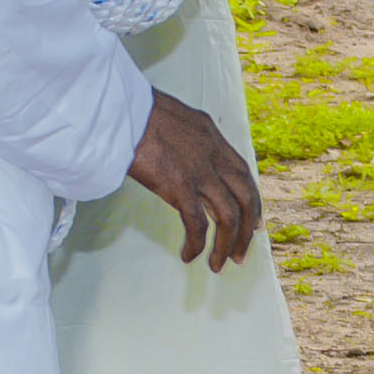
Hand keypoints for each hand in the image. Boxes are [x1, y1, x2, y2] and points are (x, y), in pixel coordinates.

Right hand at [128, 89, 262, 271]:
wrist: (119, 108)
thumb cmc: (134, 111)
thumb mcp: (173, 120)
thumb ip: (186, 141)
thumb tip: (181, 157)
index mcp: (212, 137)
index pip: (243, 173)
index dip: (252, 201)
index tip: (254, 223)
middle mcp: (212, 154)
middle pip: (245, 198)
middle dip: (247, 230)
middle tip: (242, 253)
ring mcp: (198, 171)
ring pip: (228, 216)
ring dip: (227, 244)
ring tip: (219, 264)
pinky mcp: (179, 185)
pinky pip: (196, 223)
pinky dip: (197, 243)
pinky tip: (189, 255)